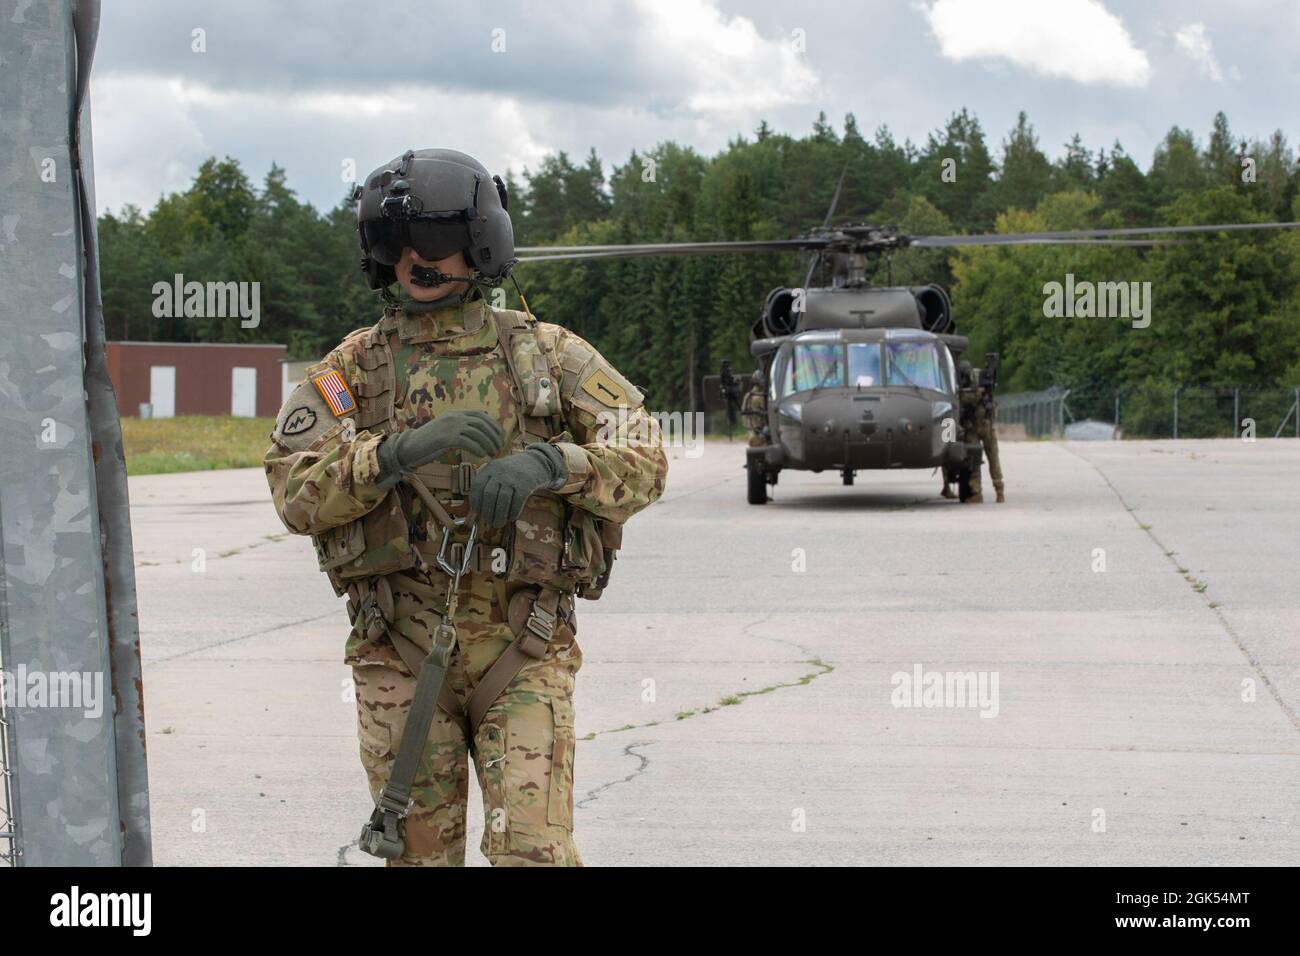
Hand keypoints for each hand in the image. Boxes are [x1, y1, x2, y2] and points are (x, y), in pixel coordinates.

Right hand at [376, 411, 503, 487]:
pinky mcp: (446, 438)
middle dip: (493, 436)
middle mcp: (454, 417)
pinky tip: (482, 455)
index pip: (480, 414)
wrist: (410, 447)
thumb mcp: (447, 431)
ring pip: (477, 433)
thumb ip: (462, 429)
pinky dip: (478, 449)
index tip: (500, 436)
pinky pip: (468, 442)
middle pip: (482, 423)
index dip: (493, 425)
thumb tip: (481, 435)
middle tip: (498, 448)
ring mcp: (450, 426)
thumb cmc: (430, 442)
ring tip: (492, 454)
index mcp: (455, 413)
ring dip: (488, 444)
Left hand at [468, 443, 564, 527]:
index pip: (477, 486)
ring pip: (503, 499)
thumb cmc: (513, 473)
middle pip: (489, 494)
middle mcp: (500, 471)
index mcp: (490, 468)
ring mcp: (514, 477)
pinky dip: (513, 512)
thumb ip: (488, 486)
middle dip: (487, 511)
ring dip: (499, 515)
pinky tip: (511, 518)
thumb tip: (478, 510)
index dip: (475, 501)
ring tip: (498, 524)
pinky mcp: (526, 484)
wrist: (537, 462)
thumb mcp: (498, 472)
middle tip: (489, 522)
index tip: (477, 512)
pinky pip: (517, 501)